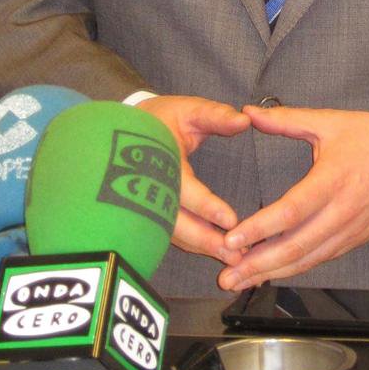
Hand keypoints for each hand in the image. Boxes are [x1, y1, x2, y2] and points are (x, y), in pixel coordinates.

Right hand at [135, 95, 249, 261]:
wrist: (125, 128)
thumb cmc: (162, 118)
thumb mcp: (188, 110)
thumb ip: (215, 116)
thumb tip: (244, 121)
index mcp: (159, 159)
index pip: (183, 189)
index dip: (206, 206)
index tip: (230, 220)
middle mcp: (149, 186)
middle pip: (175, 221)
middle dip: (205, 239)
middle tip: (234, 253)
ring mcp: (145, 203)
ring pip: (172, 232)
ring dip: (200, 247)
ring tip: (232, 259)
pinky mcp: (149, 212)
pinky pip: (169, 233)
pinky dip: (191, 244)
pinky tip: (213, 252)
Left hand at [216, 105, 368, 290]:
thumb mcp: (328, 122)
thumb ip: (286, 120)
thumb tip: (248, 111)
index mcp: (332, 180)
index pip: (291, 211)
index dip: (260, 228)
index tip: (232, 239)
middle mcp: (340, 212)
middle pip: (295, 247)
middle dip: (257, 265)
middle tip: (227, 276)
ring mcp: (347, 231)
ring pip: (306, 260)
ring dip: (271, 274)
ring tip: (240, 282)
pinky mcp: (352, 241)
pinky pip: (319, 260)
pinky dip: (293, 270)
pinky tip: (271, 274)